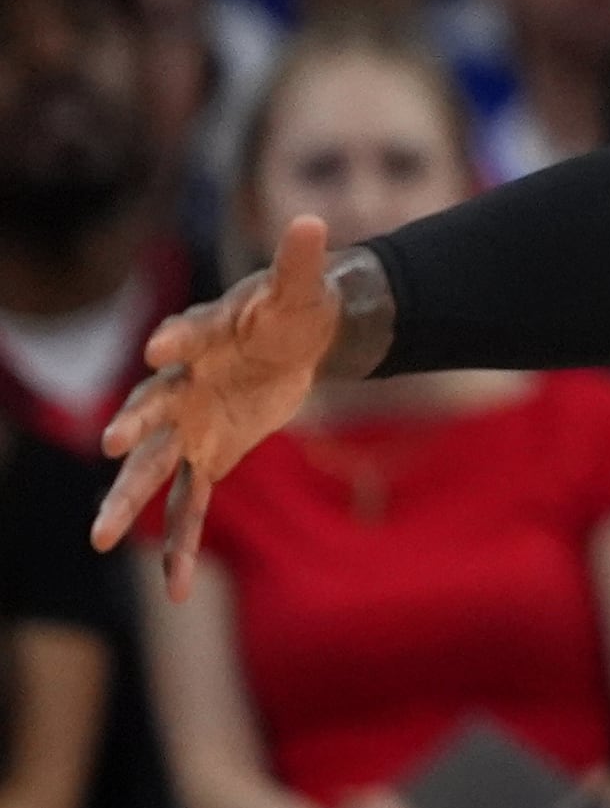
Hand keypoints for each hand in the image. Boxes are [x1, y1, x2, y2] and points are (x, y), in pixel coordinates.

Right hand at [95, 217, 347, 596]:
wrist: (292, 342)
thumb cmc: (286, 310)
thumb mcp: (297, 289)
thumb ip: (297, 261)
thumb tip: (309, 220)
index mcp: (201, 340)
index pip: (182, 337)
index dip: (174, 341)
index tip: (160, 350)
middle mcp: (182, 388)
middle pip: (150, 411)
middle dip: (135, 427)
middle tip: (116, 441)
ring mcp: (189, 429)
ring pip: (153, 469)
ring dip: (129, 500)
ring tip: (102, 538)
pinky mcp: (208, 458)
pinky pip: (191, 506)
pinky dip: (182, 543)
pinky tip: (174, 587)